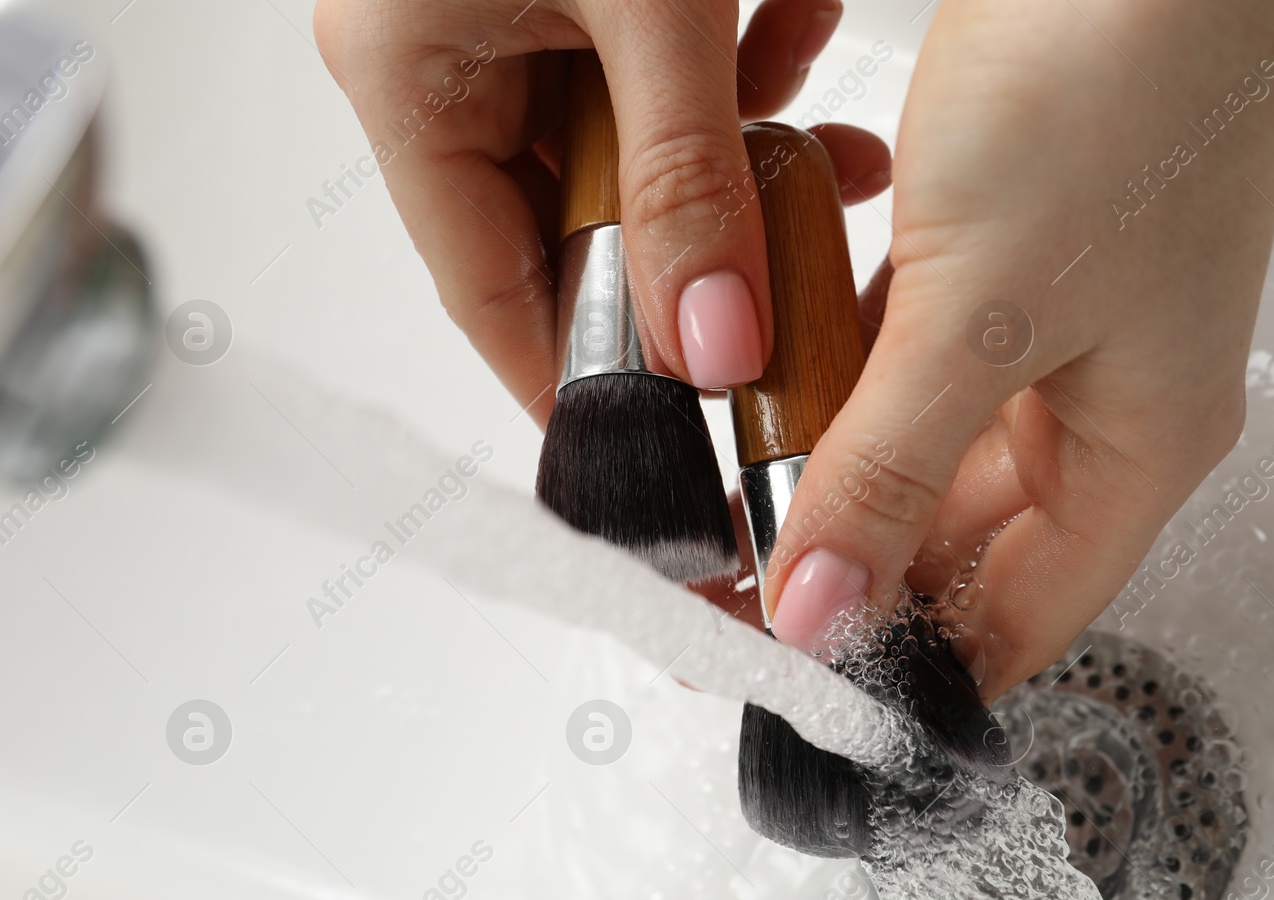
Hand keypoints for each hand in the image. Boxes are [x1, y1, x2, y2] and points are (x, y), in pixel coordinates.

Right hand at [312, 0, 890, 419]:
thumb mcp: (652, 5)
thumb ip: (688, 180)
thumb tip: (716, 340)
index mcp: (408, 71)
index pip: (485, 287)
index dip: (576, 376)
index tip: (665, 438)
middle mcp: (440, 50)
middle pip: (566, 221)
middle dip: (689, 246)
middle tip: (783, 283)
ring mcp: (506, 10)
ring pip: (627, 146)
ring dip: (733, 148)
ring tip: (820, 145)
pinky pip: (657, 65)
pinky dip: (738, 62)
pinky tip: (791, 20)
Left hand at [761, 0, 1273, 698]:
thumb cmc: (1121, 92)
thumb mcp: (980, 313)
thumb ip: (887, 467)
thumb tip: (821, 608)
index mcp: (1136, 452)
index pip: (1013, 622)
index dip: (906, 670)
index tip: (793, 688)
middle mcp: (1104, 403)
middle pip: (960, 538)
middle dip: (848, 559)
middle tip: (728, 578)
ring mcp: (1057, 324)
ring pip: (924, 440)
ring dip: (833, 454)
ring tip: (733, 481)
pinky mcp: (1011, 250)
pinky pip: (912, 345)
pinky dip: (844, 358)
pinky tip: (778, 358)